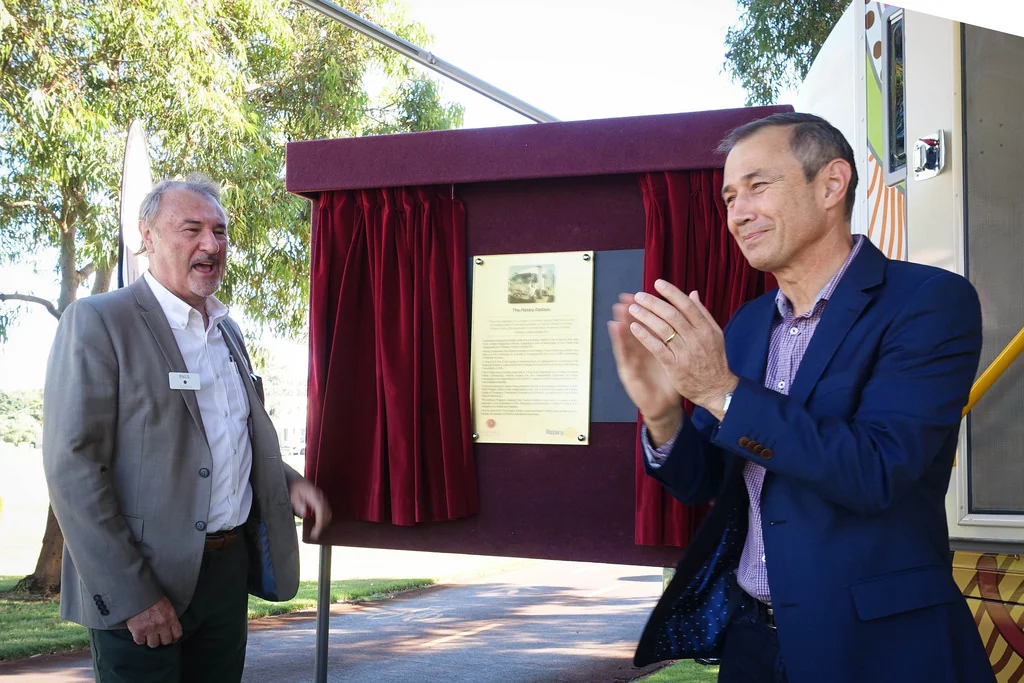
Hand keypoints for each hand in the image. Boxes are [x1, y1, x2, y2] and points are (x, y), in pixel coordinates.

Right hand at [125, 596, 181, 647]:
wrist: (138, 594)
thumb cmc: (152, 597)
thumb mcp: (166, 605)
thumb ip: (169, 617)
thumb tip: (170, 626)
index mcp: (171, 617)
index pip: (177, 634)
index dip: (174, 638)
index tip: (171, 638)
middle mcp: (162, 625)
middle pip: (166, 642)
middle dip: (162, 640)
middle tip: (159, 637)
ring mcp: (150, 629)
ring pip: (153, 644)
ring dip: (151, 641)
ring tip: (149, 636)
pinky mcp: (138, 631)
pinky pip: (140, 642)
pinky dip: (140, 639)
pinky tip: (140, 634)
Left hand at [288, 477, 331, 540]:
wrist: (296, 481)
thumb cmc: (294, 489)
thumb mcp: (292, 496)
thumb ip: (298, 504)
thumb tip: (304, 513)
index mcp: (313, 495)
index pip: (321, 510)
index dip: (320, 522)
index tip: (316, 532)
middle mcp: (320, 496)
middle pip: (327, 513)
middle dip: (322, 525)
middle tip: (314, 534)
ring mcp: (322, 498)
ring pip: (328, 512)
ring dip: (323, 522)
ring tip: (315, 531)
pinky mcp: (322, 500)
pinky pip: (327, 510)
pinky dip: (324, 518)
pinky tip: (318, 523)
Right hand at [608, 292, 682, 444]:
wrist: (665, 405)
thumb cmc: (669, 381)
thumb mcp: (675, 356)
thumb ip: (676, 337)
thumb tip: (680, 317)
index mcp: (653, 346)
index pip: (648, 325)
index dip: (645, 310)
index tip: (641, 294)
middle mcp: (641, 352)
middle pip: (635, 329)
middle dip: (630, 311)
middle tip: (626, 296)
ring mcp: (633, 362)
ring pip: (626, 338)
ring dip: (621, 321)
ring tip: (618, 306)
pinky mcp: (629, 373)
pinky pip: (623, 354)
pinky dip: (618, 340)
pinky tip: (615, 327)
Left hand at [626, 280, 738, 419]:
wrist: (716, 389)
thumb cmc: (714, 360)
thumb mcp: (714, 334)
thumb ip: (703, 314)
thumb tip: (693, 293)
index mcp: (705, 328)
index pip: (686, 305)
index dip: (671, 293)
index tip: (657, 283)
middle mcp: (695, 338)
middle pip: (671, 314)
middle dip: (653, 303)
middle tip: (639, 296)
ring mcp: (684, 352)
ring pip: (662, 329)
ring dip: (645, 316)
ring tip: (633, 309)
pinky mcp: (674, 366)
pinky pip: (657, 347)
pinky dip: (645, 336)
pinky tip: (634, 327)